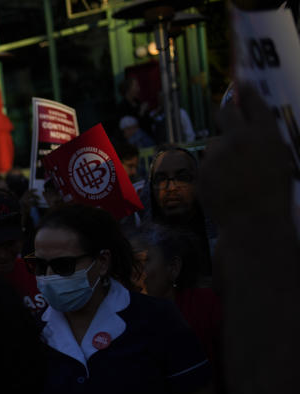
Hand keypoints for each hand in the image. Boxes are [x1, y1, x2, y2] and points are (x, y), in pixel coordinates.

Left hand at [199, 84, 292, 228]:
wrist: (253, 222)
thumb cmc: (274, 194)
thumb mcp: (281, 159)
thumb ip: (266, 139)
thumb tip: (254, 124)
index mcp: (265, 134)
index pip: (253, 101)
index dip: (246, 90)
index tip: (241, 81)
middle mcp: (240, 138)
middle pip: (225, 111)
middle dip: (225, 110)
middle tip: (226, 112)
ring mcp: (218, 154)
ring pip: (215, 144)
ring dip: (222, 153)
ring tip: (235, 176)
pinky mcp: (202, 169)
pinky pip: (207, 164)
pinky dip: (214, 172)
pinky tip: (226, 187)